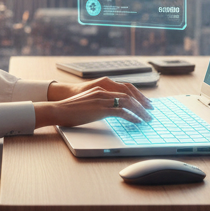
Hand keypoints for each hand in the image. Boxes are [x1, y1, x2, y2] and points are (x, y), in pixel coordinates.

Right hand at [37, 77, 153, 128]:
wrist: (59, 109)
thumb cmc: (71, 109)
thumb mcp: (88, 102)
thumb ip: (99, 103)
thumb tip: (108, 110)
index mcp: (102, 88)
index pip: (125, 89)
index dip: (137, 95)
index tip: (144, 103)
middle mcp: (104, 92)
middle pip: (130, 94)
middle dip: (142, 103)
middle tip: (151, 110)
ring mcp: (103, 100)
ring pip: (128, 102)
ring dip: (140, 110)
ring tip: (147, 118)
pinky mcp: (101, 109)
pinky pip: (121, 112)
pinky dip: (132, 117)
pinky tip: (137, 122)